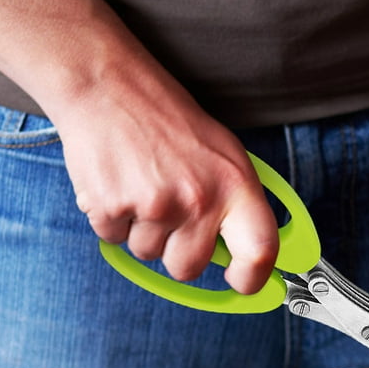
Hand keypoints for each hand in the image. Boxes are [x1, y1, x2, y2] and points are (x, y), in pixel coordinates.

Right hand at [59, 73, 278, 294]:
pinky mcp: (111, 206)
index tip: (240, 281)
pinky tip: (119, 183)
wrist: (108, 86)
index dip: (252, 278)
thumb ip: (237, 205)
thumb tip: (250, 257)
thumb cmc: (171, 124)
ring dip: (142, 230)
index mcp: (236, 186)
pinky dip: (112, 219)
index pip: (260, 252)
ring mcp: (154, 205)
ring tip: (142, 185)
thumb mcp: (225, 154)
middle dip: (176, 251)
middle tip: (170, 211)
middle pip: (188, 268)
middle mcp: (199, 199)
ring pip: (148, 254)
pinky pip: (114, 240)